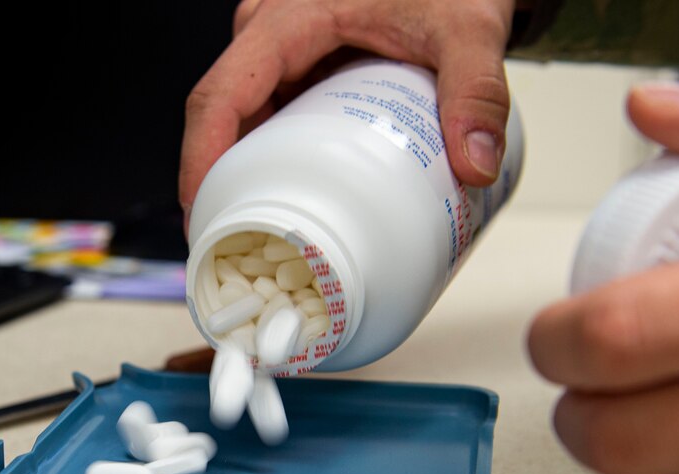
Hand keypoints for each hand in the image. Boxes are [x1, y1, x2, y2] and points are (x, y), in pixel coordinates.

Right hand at [179, 0, 516, 232]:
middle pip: (224, 118)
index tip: (205, 213)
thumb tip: (474, 165)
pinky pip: (269, 117)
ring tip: (267, 234)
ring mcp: (280, 50)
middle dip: (223, 185)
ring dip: (247, 177)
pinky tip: (293, 198)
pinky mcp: (297, 66)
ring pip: (244, 122)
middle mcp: (271, 30)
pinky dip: (273, 160)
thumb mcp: (466, 29)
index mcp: (290, 16)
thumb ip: (477, 90)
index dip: (202, 160)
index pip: (221, 94)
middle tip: (242, 246)